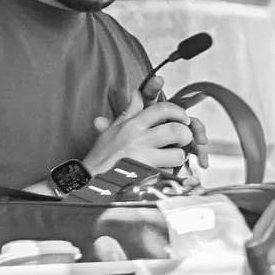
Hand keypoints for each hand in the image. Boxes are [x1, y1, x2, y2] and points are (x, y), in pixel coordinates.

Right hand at [87, 93, 208, 176]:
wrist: (89, 181)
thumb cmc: (102, 156)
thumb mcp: (113, 130)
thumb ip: (129, 112)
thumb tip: (137, 94)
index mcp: (132, 125)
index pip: (162, 109)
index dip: (178, 112)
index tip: (183, 119)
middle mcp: (138, 139)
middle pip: (176, 130)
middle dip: (185, 136)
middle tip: (181, 141)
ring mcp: (143, 158)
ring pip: (177, 155)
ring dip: (177, 158)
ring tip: (169, 159)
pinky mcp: (146, 176)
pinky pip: (169, 173)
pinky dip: (168, 174)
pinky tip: (159, 173)